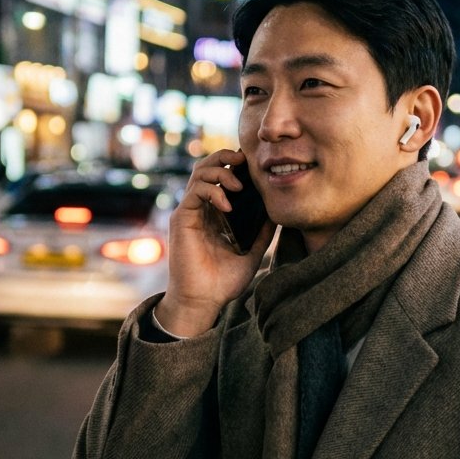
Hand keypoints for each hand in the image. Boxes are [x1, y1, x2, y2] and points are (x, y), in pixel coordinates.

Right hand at [156, 149, 274, 335]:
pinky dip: (213, 191)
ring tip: (238, 185)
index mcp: (215, 212)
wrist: (203, 301)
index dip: (235, 165)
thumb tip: (278, 214)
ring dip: (220, 171)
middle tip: (244, 159)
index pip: (221, 176)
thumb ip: (262, 233)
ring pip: (199, 173)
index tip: (254, 165)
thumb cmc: (223, 281)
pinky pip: (195, 192)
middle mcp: (201, 208)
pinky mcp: (182, 219)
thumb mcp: (252, 253)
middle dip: (225, 156)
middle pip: (207, 167)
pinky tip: (228, 205)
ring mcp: (189, 212)